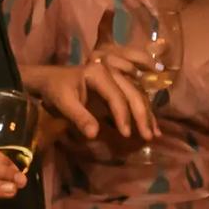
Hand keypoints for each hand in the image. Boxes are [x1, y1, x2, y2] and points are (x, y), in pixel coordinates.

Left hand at [23, 56, 155, 147]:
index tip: (126, 134)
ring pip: (138, 95)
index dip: (122, 115)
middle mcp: (112, 71)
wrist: (53, 79)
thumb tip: (94, 135)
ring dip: (147, 114)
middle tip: (148, 137)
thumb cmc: (56, 89)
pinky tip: (151, 125)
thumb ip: (79, 117)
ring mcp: (118, 76)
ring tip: (155, 134)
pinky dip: (144, 111)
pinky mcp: (120, 85)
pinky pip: (136, 97)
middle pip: (132, 93)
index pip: (115, 95)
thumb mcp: (63, 102)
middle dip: (141, 116)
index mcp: (98, 72)